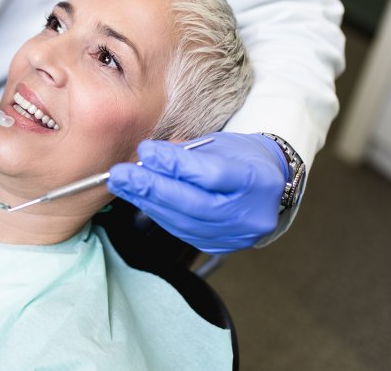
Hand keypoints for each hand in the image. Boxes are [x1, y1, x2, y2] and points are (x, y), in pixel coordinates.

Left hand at [107, 132, 288, 253]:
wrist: (269, 187)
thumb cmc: (243, 159)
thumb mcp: (223, 144)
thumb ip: (189, 152)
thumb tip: (149, 156)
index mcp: (257, 181)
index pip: (212, 175)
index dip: (175, 164)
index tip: (146, 150)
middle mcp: (249, 215)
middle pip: (193, 204)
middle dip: (152, 187)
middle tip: (121, 174)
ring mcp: (234, 236)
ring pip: (183, 222)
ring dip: (147, 202)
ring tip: (123, 185)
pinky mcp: (218, 246)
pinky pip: (181, 231)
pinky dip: (157, 213)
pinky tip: (140, 198)